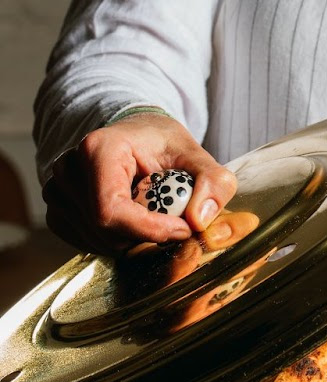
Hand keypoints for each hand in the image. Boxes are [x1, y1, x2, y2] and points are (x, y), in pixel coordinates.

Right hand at [43, 115, 237, 253]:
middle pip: (105, 231)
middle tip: (173, 222)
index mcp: (98, 149)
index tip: (182, 229)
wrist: (133, 137)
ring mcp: (57, 192)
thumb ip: (212, 181)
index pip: (111, 210)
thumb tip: (200, 219)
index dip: (148, 230)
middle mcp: (68, 170)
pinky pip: (87, 244)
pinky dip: (116, 241)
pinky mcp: (57, 212)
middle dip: (145, 235)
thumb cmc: (159, 143)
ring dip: (132, 239)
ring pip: (97, 242)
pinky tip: (132, 220)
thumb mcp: (195, 153)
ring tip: (152, 213)